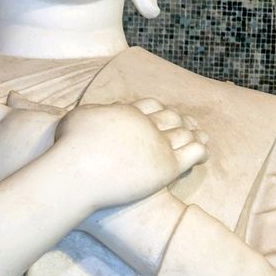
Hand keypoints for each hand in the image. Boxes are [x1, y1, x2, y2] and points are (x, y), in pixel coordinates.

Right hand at [78, 102, 208, 232]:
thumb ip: (91, 113)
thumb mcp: (78, 118)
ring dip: (195, 133)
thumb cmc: (71, 146)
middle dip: (181, 120)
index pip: (151, 106)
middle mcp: (146, 123)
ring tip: (202, 137)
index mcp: (127, 111)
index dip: (160, 109)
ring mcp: (158, 143)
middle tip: (189, 124)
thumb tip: (91, 114)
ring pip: (185, 133)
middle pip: (171, 117)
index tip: (165, 113)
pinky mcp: (167, 165)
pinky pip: (193, 153)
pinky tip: (204, 152)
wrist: (79, 170)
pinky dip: (201, 149)